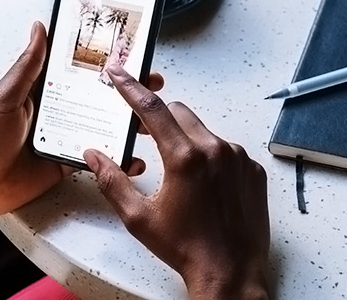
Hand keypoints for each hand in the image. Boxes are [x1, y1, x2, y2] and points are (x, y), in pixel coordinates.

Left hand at [0, 22, 162, 281]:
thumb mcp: (5, 96)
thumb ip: (27, 66)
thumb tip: (38, 30)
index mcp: (45, 89)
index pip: (81, 70)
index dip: (105, 62)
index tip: (129, 53)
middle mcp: (60, 110)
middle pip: (100, 96)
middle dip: (128, 90)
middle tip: (151, 82)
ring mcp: (67, 135)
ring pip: (105, 125)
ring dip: (128, 122)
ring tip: (148, 120)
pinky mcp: (70, 160)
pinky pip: (99, 156)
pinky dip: (117, 157)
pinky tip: (132, 156)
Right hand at [83, 66, 269, 299]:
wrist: (230, 273)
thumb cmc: (185, 247)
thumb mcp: (139, 217)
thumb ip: (112, 181)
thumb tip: (94, 155)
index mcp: (184, 158)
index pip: (152, 109)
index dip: (131, 88)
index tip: (120, 73)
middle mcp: (215, 150)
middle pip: (179, 113)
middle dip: (159, 118)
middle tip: (145, 135)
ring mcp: (238, 158)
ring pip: (203, 130)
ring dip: (186, 139)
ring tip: (178, 172)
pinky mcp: (252, 169)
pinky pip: (226, 149)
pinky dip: (210, 156)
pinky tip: (204, 184)